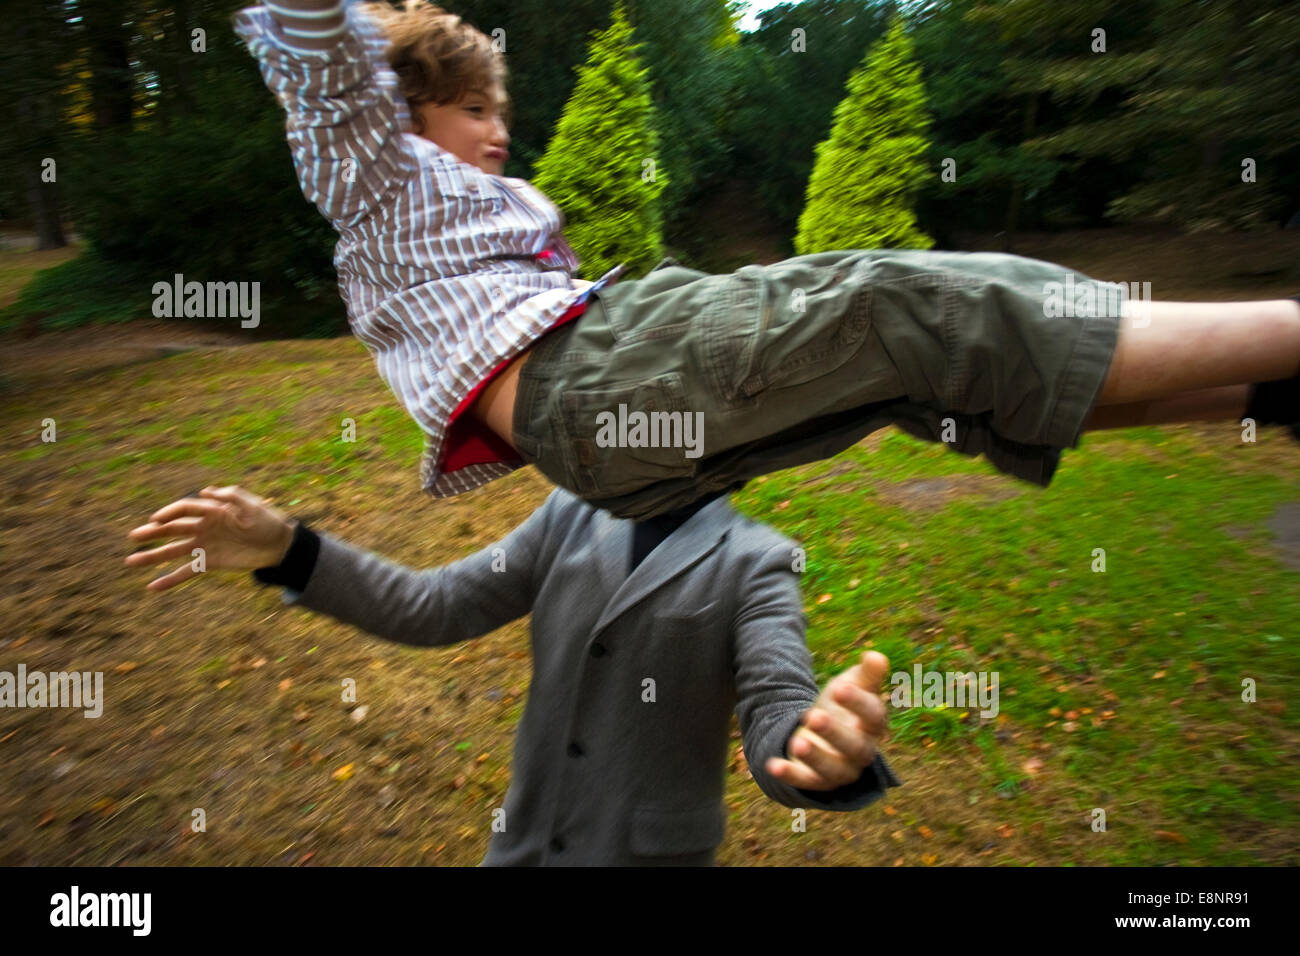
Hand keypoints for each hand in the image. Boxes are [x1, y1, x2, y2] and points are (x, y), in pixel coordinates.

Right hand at [124, 485, 295, 591]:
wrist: (280, 545)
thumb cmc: (268, 520)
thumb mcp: (253, 506)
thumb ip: (231, 496)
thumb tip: (205, 491)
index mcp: (212, 510)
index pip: (184, 509)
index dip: (169, 513)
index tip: (155, 521)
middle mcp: (203, 527)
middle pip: (173, 529)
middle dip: (152, 533)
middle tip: (133, 537)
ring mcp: (204, 546)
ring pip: (173, 551)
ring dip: (153, 557)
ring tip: (131, 561)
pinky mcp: (209, 563)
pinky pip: (186, 571)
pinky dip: (170, 579)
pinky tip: (153, 586)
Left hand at [766, 650, 889, 790]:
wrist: (822, 732)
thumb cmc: (842, 705)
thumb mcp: (852, 685)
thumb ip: (866, 674)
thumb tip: (876, 656)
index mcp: (873, 725)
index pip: (872, 715)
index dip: (857, 703)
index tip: (839, 688)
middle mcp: (861, 751)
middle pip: (853, 746)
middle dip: (834, 733)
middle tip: (813, 716)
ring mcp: (840, 769)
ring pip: (831, 769)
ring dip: (815, 757)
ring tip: (797, 742)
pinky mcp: (817, 781)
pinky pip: (805, 781)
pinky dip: (790, 774)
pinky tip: (772, 764)